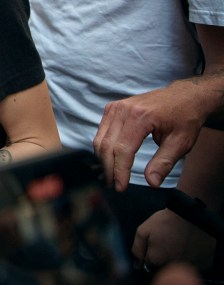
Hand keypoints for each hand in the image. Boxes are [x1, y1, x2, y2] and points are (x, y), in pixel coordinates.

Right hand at [94, 81, 212, 189]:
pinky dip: (103, 147)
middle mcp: (123, 110)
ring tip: (111, 175)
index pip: (122, 149)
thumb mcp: (181, 142)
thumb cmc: (185, 118)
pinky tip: (110, 159)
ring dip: (103, 159)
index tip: (121, 188)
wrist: (185, 96)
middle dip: (108, 168)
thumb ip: (164, 162)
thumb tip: (151, 182)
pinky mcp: (113, 108)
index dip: (120, 171)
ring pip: (100, 138)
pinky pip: (101, 131)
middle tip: (114, 185)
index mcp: (141, 117)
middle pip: (107, 145)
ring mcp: (116, 107)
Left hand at [134, 209, 215, 270]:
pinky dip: (192, 257)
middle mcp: (173, 266)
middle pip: (165, 266)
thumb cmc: (164, 221)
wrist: (190, 213)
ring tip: (179, 241)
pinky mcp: (204, 263)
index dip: (151, 253)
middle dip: (163, 257)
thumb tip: (137, 265)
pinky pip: (195, 264)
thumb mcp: (143, 231)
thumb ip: (137, 249)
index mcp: (157, 260)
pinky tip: (190, 245)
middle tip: (167, 241)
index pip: (149, 264)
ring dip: (178, 257)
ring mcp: (189, 265)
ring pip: (180, 265)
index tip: (156, 243)